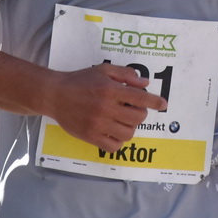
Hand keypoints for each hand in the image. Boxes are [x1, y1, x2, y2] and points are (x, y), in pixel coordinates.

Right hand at [43, 63, 167, 151]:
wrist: (55, 95)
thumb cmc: (80, 81)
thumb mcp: (103, 70)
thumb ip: (125, 74)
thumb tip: (145, 84)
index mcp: (110, 89)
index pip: (140, 98)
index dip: (155, 101)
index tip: (163, 104)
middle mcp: (106, 107)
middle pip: (138, 117)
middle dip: (140, 113)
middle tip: (133, 109)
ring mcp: (98, 124)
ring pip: (128, 133)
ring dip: (130, 127)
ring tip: (123, 121)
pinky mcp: (90, 136)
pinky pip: (113, 146)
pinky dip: (118, 142)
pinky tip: (114, 132)